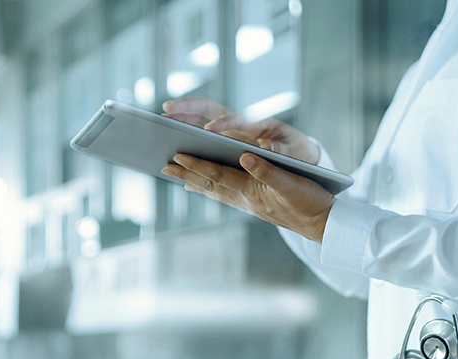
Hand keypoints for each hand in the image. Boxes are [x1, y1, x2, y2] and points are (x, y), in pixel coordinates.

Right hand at [162, 97, 319, 164]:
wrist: (296, 151)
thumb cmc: (295, 150)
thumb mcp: (293, 150)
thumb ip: (281, 149)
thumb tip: (267, 147)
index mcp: (257, 123)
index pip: (237, 119)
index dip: (224, 124)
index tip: (211, 131)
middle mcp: (239, 121)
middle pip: (210, 109)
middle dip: (189, 107)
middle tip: (167, 110)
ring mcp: (229, 128)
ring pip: (200, 117)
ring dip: (181, 116)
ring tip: (161, 121)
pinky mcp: (223, 136)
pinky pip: (199, 131)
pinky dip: (184, 132)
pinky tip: (169, 144)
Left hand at [162, 152, 334, 241]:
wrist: (323, 224)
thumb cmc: (310, 202)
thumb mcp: (292, 184)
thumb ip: (267, 170)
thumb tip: (245, 156)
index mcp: (251, 190)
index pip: (217, 175)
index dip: (196, 165)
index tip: (176, 156)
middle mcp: (245, 199)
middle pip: (209, 184)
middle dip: (186, 175)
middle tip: (164, 167)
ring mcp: (249, 204)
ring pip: (215, 191)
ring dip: (195, 182)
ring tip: (177, 176)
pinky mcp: (255, 205)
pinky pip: (226, 195)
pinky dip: (211, 189)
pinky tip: (205, 187)